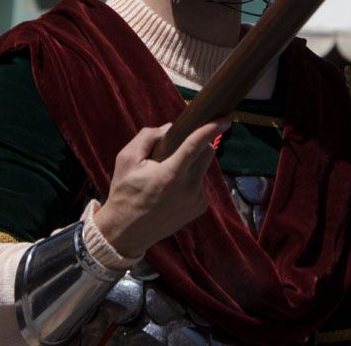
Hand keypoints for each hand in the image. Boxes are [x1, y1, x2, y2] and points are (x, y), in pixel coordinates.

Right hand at [94, 118, 229, 256]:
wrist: (126, 232)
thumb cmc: (124, 192)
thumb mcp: (126, 159)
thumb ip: (147, 137)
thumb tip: (170, 128)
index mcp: (170, 174)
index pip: (196, 146)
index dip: (211, 129)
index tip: (225, 119)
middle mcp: (188, 188)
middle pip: (206, 154)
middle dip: (198, 144)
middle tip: (178, 148)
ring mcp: (196, 200)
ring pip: (203, 169)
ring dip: (192, 164)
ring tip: (168, 175)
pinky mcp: (199, 208)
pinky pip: (200, 184)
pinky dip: (190, 180)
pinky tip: (173, 189)